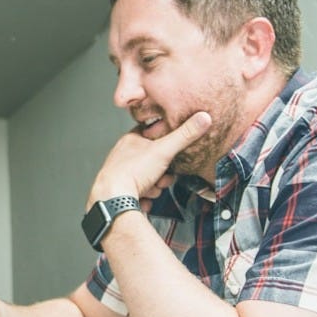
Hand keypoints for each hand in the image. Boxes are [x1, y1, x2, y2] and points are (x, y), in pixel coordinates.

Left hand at [88, 111, 211, 209]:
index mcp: (130, 140)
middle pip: (154, 161)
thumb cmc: (132, 172)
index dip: (166, 143)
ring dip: (155, 186)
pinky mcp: (121, 191)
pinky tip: (143, 198)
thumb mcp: (164, 150)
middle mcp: (123, 156)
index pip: (152, 134)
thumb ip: (184, 135)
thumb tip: (203, 117)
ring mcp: (121, 174)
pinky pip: (140, 193)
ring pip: (149, 178)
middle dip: (163, 172)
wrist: (113, 199)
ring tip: (150, 188)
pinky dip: (145, 197)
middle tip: (162, 176)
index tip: (172, 151)